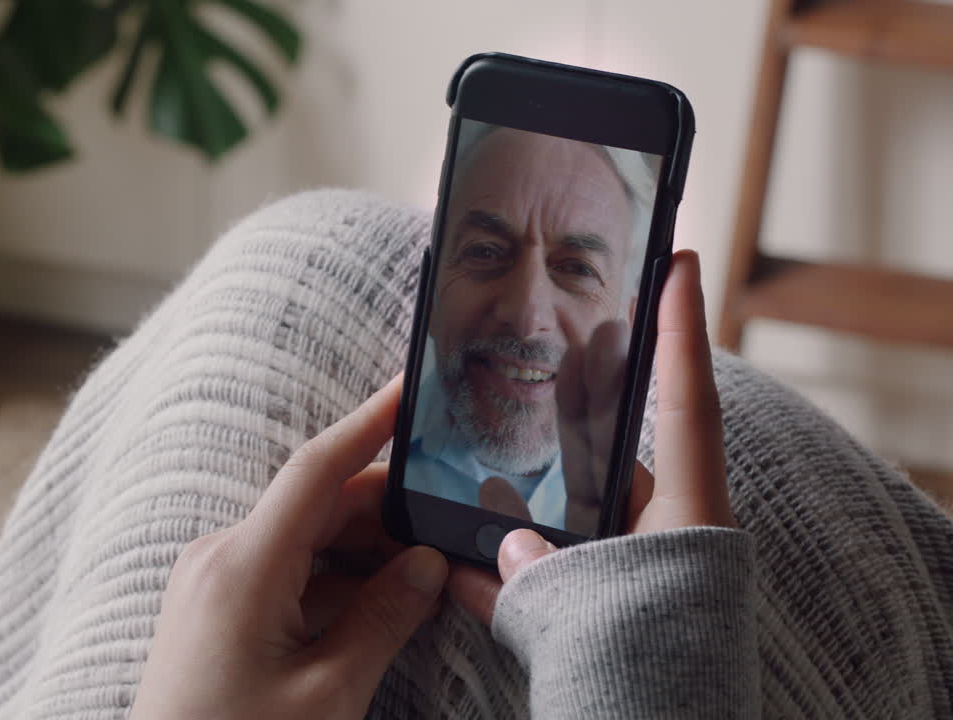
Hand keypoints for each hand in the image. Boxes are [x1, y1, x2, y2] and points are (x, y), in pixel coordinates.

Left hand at [130, 376, 448, 719]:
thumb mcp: (328, 694)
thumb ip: (383, 619)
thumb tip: (427, 567)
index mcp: (243, 566)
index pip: (318, 470)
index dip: (370, 423)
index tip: (413, 387)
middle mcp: (220, 558)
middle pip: (318, 505)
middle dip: (388, 508)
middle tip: (453, 520)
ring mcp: (213, 581)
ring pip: (305, 538)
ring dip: (366, 548)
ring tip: (429, 569)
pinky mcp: (215, 607)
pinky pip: (285, 570)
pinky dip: (335, 577)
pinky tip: (380, 600)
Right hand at [447, 250, 735, 622]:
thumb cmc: (648, 677)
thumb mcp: (600, 615)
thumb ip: (547, 575)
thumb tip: (500, 550)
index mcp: (686, 515)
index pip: (686, 402)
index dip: (681, 329)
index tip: (681, 262)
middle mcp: (659, 534)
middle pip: (609, 452)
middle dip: (567, 411)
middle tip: (545, 353)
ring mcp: (625, 569)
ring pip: (563, 516)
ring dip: (513, 501)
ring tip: (462, 464)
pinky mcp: (592, 609)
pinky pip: (540, 574)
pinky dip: (498, 572)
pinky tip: (448, 566)